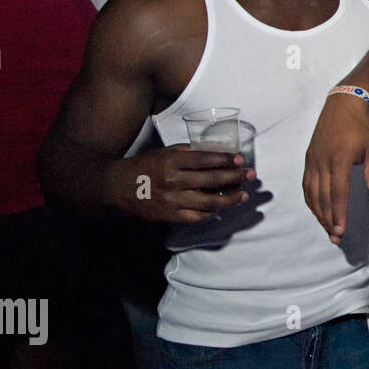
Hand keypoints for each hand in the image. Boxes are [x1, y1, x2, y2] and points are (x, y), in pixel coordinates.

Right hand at [117, 144, 252, 222]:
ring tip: (243, 195)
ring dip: (229, 199)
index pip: (205, 159)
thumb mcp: (164, 152)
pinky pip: (197, 216)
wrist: (117, 187)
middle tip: (250, 175)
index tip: (240, 160)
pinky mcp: (170, 216)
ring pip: (208, 202)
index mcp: (172, 162)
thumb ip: (187, 152)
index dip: (225, 160)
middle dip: (234, 177)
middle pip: (211, 180)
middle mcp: (173, 181)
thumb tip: (214, 152)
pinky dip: (211, 212)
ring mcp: (172, 201)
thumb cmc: (144, 166)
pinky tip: (221, 208)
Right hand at [302, 93, 368, 244]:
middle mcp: (321, 161)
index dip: (338, 214)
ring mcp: (312, 160)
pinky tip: (317, 210)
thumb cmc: (362, 126)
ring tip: (327, 228)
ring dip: (318, 213)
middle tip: (336, 238)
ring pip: (311, 193)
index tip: (341, 230)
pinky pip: (306, 184)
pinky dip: (310, 200)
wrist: (343, 103)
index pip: (337, 193)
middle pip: (322, 198)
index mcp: (339, 159)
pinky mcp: (308, 158)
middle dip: (328, 220)